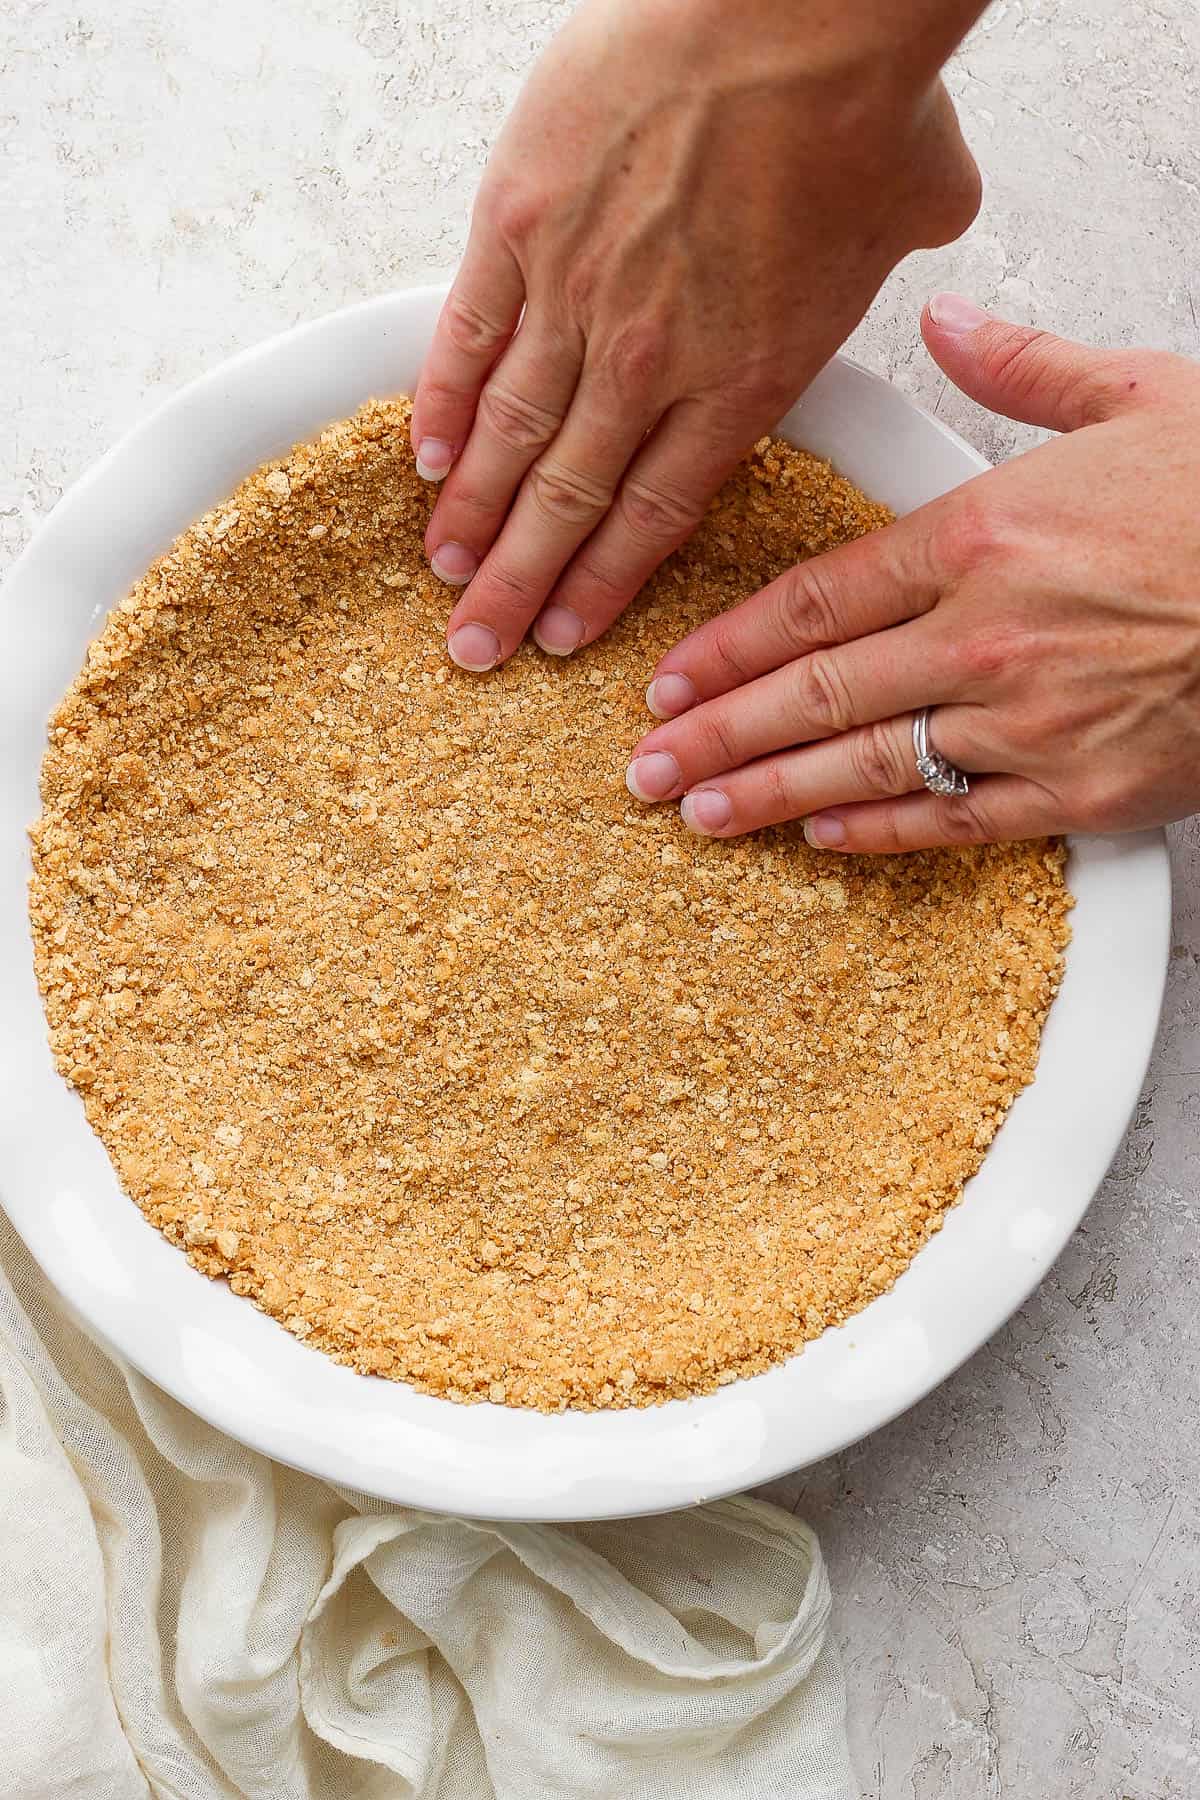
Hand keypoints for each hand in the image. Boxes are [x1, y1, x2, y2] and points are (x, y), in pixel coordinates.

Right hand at [411, 0, 981, 672]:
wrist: (791, 8)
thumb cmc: (859, 97)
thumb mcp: (913, 204)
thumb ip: (905, 244)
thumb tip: (927, 216)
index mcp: (744, 380)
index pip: (656, 514)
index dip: (604, 584)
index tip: (566, 635)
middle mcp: (650, 362)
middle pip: (571, 501)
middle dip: (519, 587)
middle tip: (478, 649)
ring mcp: (576, 293)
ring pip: (512, 436)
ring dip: (474, 516)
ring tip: (446, 575)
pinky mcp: (518, 220)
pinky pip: (469, 336)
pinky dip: (444, 404)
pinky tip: (425, 462)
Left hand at [626, 296, 1199, 850]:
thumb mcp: (1143, 397)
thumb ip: (1027, 372)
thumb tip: (952, 324)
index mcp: (984, 532)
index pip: (815, 600)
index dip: (728, 644)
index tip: (669, 675)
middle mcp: (986, 634)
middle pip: (814, 693)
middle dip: (715, 732)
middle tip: (645, 766)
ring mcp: (1029, 720)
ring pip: (863, 765)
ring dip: (765, 791)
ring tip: (696, 811)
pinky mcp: (1081, 792)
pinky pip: (954, 819)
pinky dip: (879, 830)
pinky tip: (816, 834)